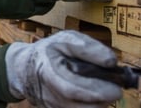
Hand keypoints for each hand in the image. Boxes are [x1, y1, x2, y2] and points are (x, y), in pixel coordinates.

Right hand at [5, 30, 122, 107]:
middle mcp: (48, 92)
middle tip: (116, 91)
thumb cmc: (48, 51)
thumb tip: (111, 61)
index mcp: (48, 70)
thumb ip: (87, 47)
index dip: (96, 90)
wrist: (24, 68)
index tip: (116, 87)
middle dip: (101, 100)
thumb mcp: (65, 40)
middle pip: (79, 105)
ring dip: (98, 104)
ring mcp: (52, 105)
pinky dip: (91, 105)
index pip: (73, 88)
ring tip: (107, 92)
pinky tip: (96, 96)